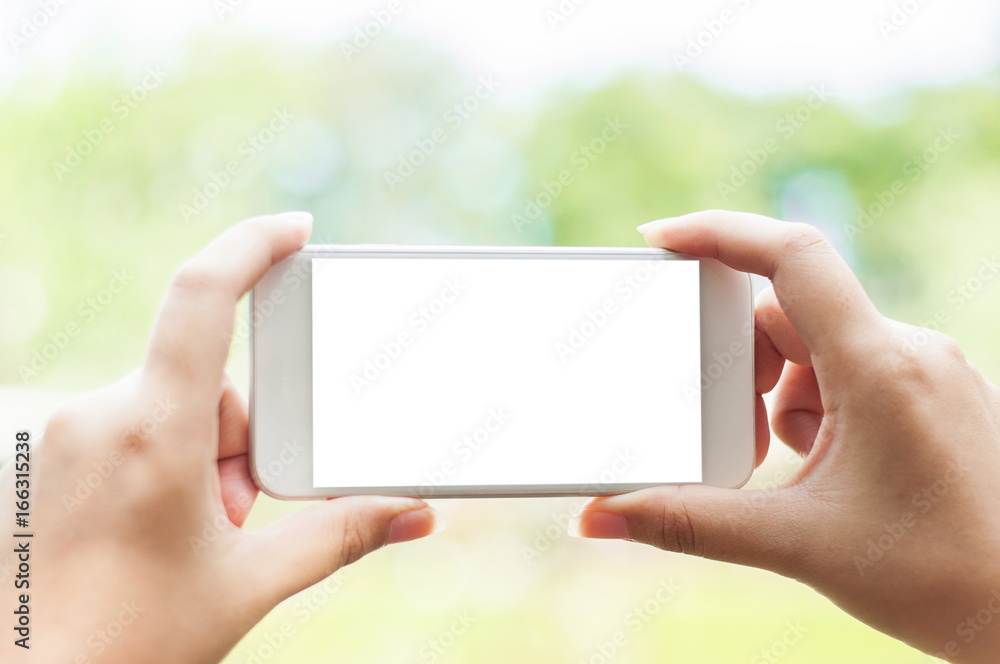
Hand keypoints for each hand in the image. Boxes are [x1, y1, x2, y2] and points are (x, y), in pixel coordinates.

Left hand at [1, 212, 443, 663]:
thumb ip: (341, 533)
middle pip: (206, 378)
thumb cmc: (132, 641)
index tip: (296, 230)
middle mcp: (98, 415)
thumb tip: (418, 515)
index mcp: (153, 433)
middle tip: (234, 513)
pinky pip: (130, 425)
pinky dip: (164, 460)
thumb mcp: (250, 582)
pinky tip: (159, 525)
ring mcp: (67, 434)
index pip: (201, 297)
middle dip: (242, 437)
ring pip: (169, 405)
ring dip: (203, 454)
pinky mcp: (52, 452)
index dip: (252, 245)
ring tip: (196, 532)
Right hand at [569, 210, 999, 662]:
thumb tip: (598, 518)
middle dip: (744, 368)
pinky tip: (821, 465)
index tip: (659, 240)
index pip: (791, 258)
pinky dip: (813, 404)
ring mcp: (923, 371)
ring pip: (817, 344)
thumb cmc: (941, 579)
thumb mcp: (797, 544)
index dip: (718, 233)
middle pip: (789, 313)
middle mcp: (908, 352)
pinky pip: (850, 368)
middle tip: (741, 441)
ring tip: (786, 465)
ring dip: (778, 393)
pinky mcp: (927, 393)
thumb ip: (686, 523)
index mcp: (880, 367)